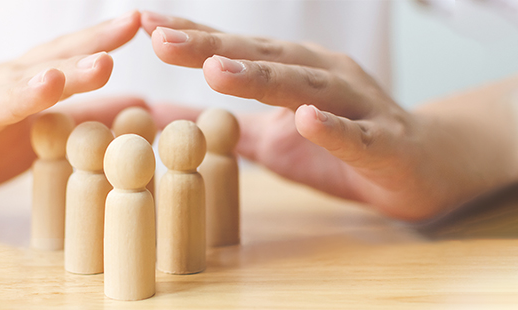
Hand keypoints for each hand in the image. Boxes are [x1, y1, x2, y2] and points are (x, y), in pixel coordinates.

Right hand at [0, 11, 143, 216]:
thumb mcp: (29, 135)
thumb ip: (80, 119)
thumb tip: (141, 107)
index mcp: (8, 87)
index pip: (54, 59)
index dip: (92, 42)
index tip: (134, 23)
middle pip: (27, 79)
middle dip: (68, 70)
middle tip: (106, 61)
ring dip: (16, 96)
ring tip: (49, 85)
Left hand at [142, 11, 517, 220]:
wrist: (421, 168)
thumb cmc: (340, 147)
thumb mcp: (267, 140)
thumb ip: (219, 129)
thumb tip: (160, 120)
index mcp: (292, 72)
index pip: (235, 50)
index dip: (192, 37)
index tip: (144, 23)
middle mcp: (321, 76)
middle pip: (260, 58)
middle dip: (209, 47)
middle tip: (160, 38)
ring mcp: (354, 105)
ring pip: (304, 87)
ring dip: (259, 78)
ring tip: (215, 69)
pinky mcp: (383, 142)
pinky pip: (355, 134)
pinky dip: (330, 128)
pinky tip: (304, 119)